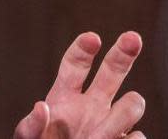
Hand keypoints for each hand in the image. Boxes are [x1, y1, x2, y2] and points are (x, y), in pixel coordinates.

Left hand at [13, 31, 145, 138]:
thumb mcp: (29, 137)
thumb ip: (31, 125)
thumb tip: (41, 108)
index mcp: (65, 96)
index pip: (75, 65)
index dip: (83, 49)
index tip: (92, 38)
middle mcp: (92, 105)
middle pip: (112, 71)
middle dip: (123, 52)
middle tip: (133, 37)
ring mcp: (110, 124)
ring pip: (133, 103)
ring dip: (123, 115)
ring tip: (98, 135)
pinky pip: (138, 137)